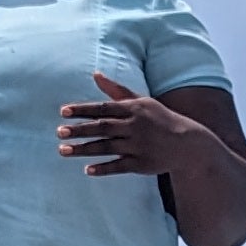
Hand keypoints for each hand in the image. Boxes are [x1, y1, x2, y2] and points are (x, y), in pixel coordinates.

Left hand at [59, 72, 205, 177]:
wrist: (187, 143)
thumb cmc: (159, 119)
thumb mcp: (141, 101)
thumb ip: (116, 90)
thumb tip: (95, 75)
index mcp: (134, 109)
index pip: (103, 108)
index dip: (82, 110)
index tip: (63, 112)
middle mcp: (135, 127)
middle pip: (102, 128)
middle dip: (79, 130)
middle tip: (59, 132)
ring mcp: (139, 146)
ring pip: (106, 148)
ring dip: (84, 149)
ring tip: (63, 151)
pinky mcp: (142, 164)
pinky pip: (119, 166)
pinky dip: (104, 168)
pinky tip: (87, 170)